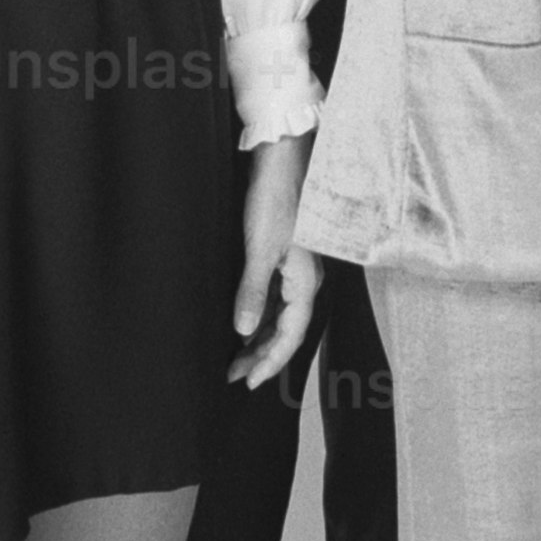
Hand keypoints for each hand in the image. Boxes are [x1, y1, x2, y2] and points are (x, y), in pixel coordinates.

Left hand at [230, 139, 316, 388]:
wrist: (281, 158)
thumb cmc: (274, 199)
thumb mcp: (259, 248)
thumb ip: (252, 291)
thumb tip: (243, 331)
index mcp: (305, 281)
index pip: (291, 335)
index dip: (271, 362)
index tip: (249, 382)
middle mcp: (306, 280)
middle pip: (287, 330)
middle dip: (262, 356)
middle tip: (234, 375)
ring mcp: (297, 269)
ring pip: (281, 316)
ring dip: (260, 338)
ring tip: (236, 357)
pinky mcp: (286, 257)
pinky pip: (277, 299)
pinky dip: (261, 316)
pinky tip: (245, 323)